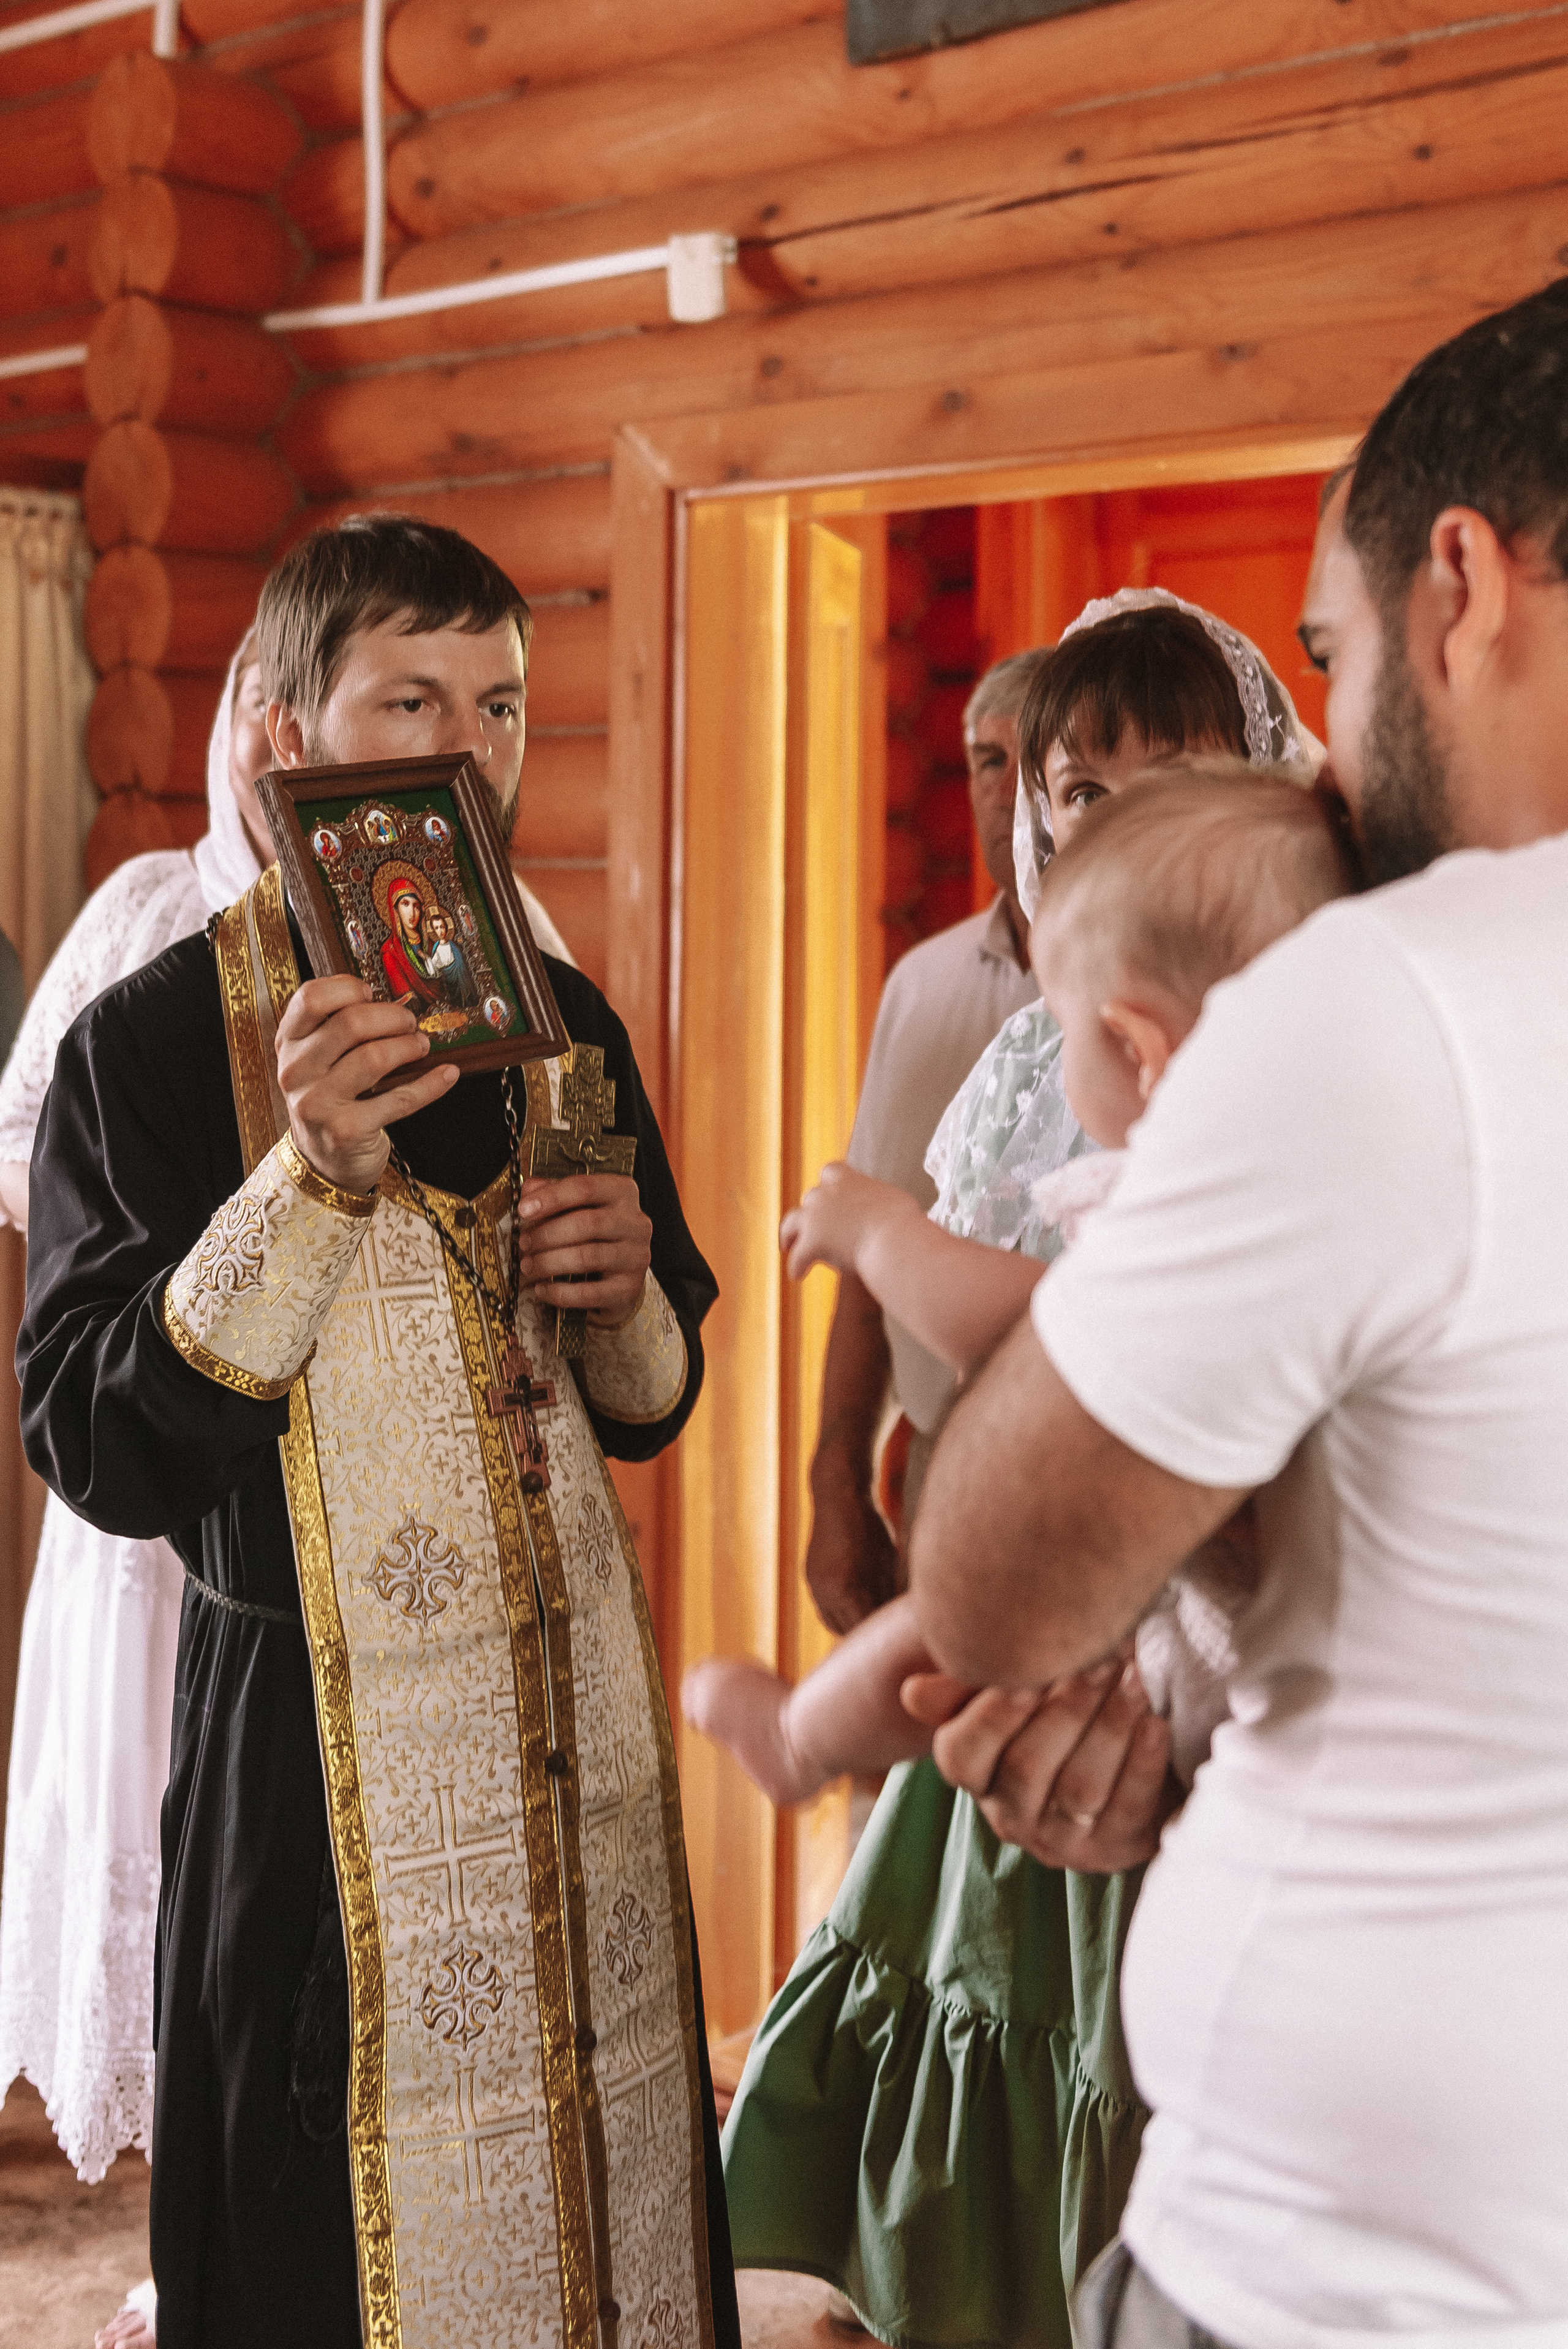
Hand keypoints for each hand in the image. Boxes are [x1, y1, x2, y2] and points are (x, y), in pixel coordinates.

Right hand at [276, 976, 456, 1194]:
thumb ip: (338, 1030)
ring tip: (421, 1046)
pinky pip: (400, 1099)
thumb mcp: (317, 1062)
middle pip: (351, 1022)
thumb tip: (395, 1001)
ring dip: (409, 1046)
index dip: (348, 988)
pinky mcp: (347, 1130)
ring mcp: (318, 1102)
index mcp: (288, 1044)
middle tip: (410, 1023)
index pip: (311, 997)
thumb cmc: (328, 1101)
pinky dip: (430, 1084)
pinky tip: (447, 1074)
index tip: (372, 994)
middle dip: (392, 1017)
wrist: (323, 1163)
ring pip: (375, 1056)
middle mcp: (296, 1071)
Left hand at [516, 1172, 651, 1326]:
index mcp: (623, 1193)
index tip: (523, 1210)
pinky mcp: (629, 1288)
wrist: (621, 1275)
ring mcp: (636, 1257)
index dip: (551, 1198)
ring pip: (586, 1257)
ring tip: (528, 1266)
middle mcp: (636, 1223)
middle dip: (546, 1234)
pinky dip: (559, 1292)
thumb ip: (554, 1193)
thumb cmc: (595, 1233)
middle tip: (524, 1243)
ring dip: (548, 1263)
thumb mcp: (578, 1205)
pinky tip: (541, 1289)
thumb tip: (528, 1191)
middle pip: (586, 1223)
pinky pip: (589, 1292)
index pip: (585, 1188)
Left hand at [781, 1162, 919, 1281]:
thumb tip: (881, 1206)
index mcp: (846, 1179)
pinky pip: (797, 1257)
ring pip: (790, 1223)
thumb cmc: (902, 1220)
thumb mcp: (891, 1198)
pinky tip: (798, 1275)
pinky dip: (797, 1266)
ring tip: (787, 1244)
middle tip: (816, 1223)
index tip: (831, 1191)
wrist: (893, 1237)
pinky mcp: (811, 1243)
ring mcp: (814, 1218)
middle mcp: (824, 1193)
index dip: (830, 1184)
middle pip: (811, 1197)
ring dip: (789, 1234)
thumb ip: (877, 1198)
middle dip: (813, 1210)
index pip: (830, 1171)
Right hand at [804, 1458, 898, 1631]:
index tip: (898, 1635)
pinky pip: (824, 1608)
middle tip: (889, 1633)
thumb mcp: (888, 1562)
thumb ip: (888, 1595)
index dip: (884, 1634)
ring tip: (875, 1621)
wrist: (838, 1496)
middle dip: (869, 1633)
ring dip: (852, 1626)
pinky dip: (841, 1613)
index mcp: (848, 1590)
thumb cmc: (872, 1527)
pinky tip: (858, 1606)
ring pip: (834, 1623)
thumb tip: (895, 1620)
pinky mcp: (810, 1578)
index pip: (868, 1628)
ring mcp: (814, 1586)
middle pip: (849, 1632)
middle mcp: (826, 1593)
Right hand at [919, 1656, 1178, 1870]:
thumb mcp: (1014, 1693)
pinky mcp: (1116, 1848)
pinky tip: (1156, 1721)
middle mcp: (1011, 1815)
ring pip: (1080, 1787)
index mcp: (975, 1776)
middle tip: (1104, 1656)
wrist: (1132, 1757)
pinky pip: (1129, 1807)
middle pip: (1027, 1767)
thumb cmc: (1059, 1709)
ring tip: (1135, 1678)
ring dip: (1109, 1728)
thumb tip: (912, 1693)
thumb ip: (969, 1685)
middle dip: (1066, 1708)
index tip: (1027, 1673)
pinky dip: (1142, 1762)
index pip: (960, 1755)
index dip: (991, 1715)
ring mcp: (1063, 1839)